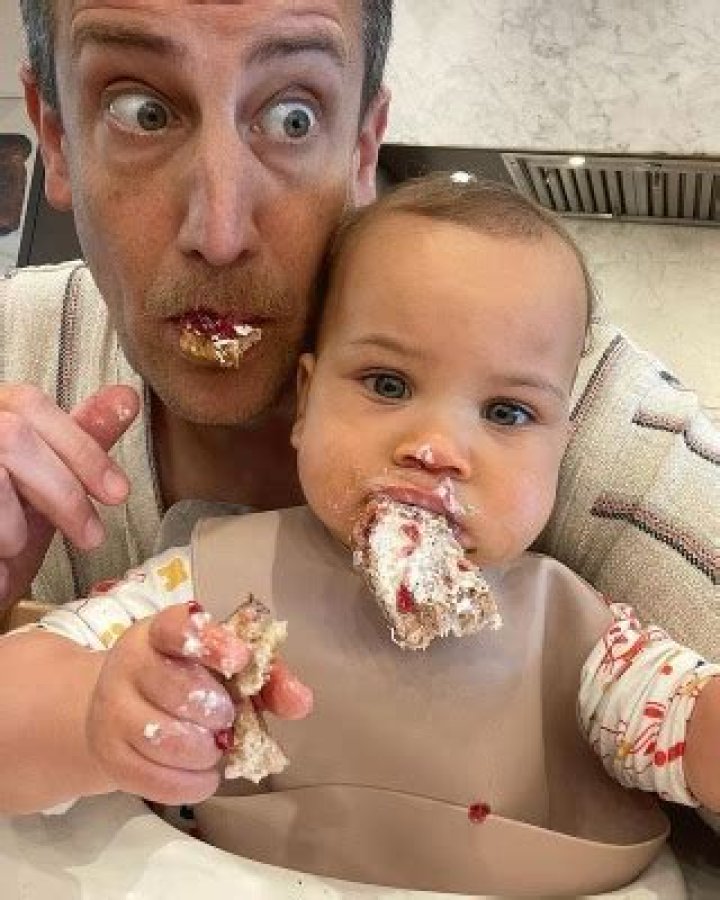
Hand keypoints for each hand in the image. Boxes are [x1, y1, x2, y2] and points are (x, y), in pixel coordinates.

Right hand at [0, 384, 138, 606]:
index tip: (118, 494)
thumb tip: (127, 397)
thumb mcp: (45, 483)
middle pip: (12, 435)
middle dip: (63, 491)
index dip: (79, 447)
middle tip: (92, 537)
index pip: (29, 402)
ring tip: (15, 550)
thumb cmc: (1, 528)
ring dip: (16, 523)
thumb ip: (80, 440)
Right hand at [85, 602, 312, 804]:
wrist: (120, 709)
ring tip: (215, 747)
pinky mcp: (108, 755)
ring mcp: (111, 711)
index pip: (177, 628)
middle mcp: (129, 664)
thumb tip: (299, 701)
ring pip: (166, 740)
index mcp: (160, 631)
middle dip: (218, 712)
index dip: (211, 644)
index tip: (241, 659)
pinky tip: (203, 774)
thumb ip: (267, 677)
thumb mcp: (225, 666)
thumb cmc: (187, 679)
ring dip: (206, 751)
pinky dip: (191, 784)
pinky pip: (154, 779)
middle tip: (228, 718)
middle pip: (178, 691)